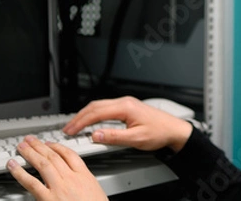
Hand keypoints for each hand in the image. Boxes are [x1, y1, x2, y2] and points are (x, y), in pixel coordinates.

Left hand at [7, 135, 107, 200]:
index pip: (70, 155)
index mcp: (85, 176)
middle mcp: (71, 179)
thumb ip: (84, 184)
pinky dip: (20, 173)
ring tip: (22, 147)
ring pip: (43, 164)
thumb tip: (77, 183)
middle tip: (31, 140)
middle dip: (40, 146)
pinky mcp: (48, 199)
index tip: (50, 144)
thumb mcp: (96, 192)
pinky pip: (32, 183)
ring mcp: (59, 188)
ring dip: (30, 153)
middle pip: (54, 156)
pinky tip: (13, 166)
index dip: (57, 147)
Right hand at [63, 96, 192, 152]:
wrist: (173, 129)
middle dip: (79, 117)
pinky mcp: (127, 107)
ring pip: (99, 106)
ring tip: (75, 125)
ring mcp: (126, 103)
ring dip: (85, 115)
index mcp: (125, 107)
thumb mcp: (136, 139)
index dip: (81, 122)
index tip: (71, 130)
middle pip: (95, 106)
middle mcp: (124, 102)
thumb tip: (95, 135)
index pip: (96, 113)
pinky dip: (94, 114)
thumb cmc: (159, 132)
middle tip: (67, 128)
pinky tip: (90, 121)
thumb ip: (114, 137)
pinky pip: (106, 108)